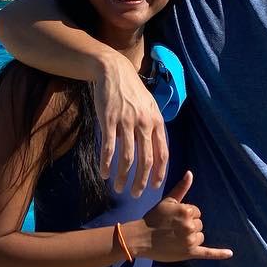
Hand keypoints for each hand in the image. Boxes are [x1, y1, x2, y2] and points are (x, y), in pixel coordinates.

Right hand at [94, 53, 167, 196]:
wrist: (114, 71)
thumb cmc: (132, 91)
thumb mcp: (149, 106)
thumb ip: (151, 127)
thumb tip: (151, 148)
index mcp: (156, 122)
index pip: (162, 153)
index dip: (159, 173)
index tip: (155, 186)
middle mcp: (144, 124)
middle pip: (146, 160)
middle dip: (142, 181)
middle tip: (136, 194)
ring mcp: (126, 122)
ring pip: (127, 158)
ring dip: (123, 177)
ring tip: (118, 188)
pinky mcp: (109, 121)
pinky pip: (109, 148)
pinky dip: (106, 164)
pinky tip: (103, 173)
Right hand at [138, 172, 232, 262]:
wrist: (140, 238)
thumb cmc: (153, 218)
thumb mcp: (167, 201)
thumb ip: (181, 188)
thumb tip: (190, 173)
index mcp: (187, 211)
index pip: (197, 212)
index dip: (186, 215)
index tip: (173, 219)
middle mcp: (190, 226)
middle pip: (199, 225)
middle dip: (188, 226)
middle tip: (172, 229)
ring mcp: (190, 241)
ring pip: (200, 237)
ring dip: (192, 238)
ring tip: (175, 238)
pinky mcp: (190, 253)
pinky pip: (208, 253)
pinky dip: (219, 253)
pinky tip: (230, 253)